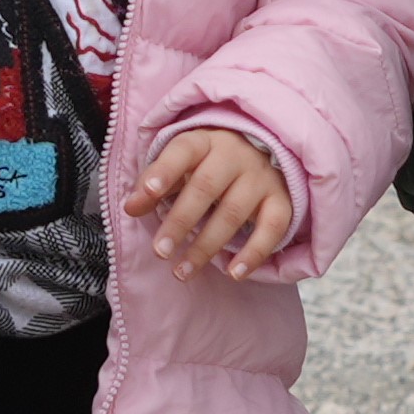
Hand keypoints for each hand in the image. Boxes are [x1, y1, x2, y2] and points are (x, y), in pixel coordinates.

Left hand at [118, 122, 302, 277]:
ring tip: (182, 271)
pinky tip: (234, 272)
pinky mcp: (282, 199)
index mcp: (205, 141)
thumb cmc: (211, 163)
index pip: (182, 150)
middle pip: (206, 186)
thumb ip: (154, 184)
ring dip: (207, 246)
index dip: (165, 170)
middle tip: (160, 251)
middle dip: (180, 221)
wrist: (265, 151)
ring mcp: (261, 177)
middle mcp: (236, 155)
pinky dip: (254, 252)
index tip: (148, 193)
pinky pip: (273, 227)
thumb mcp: (180, 165)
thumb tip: (131, 207)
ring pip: (234, 212)